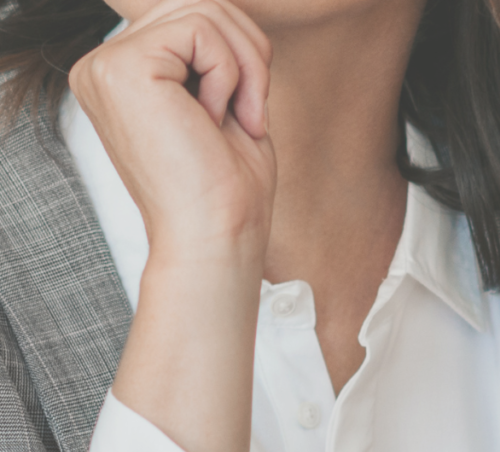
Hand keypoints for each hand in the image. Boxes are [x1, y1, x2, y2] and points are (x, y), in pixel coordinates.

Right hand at [70, 0, 274, 256]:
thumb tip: (227, 11)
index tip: (251, 116)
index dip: (239, 55)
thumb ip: (216, 55)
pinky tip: (217, 119)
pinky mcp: (122, 68)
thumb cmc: (229, 191)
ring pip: (202, 9)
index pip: (190, 19)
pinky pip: (200, 28)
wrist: (217, 239)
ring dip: (245, 66)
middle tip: (255, 116)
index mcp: (125, 76)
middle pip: (196, 4)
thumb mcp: (227, 105)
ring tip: (242, 119)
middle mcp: (104, 66)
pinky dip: (230, 73)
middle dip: (248, 53)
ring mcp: (106, 65)